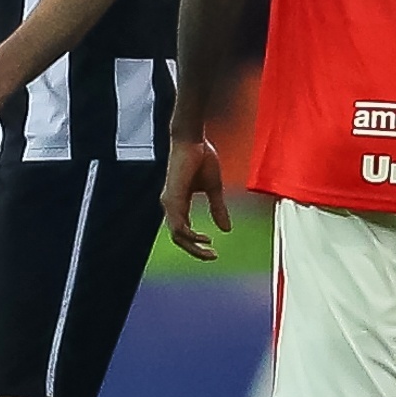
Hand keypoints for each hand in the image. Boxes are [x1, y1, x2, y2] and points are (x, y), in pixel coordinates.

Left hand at [164, 137, 231, 260]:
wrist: (193, 140)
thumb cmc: (202, 158)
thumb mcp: (214, 188)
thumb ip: (218, 208)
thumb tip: (226, 230)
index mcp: (179, 202)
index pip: (183, 230)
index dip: (196, 243)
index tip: (213, 249)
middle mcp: (170, 205)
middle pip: (178, 237)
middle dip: (195, 250)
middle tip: (212, 256)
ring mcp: (169, 202)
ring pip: (177, 235)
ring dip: (193, 246)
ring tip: (209, 250)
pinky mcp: (172, 198)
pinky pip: (178, 225)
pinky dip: (190, 235)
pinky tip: (203, 238)